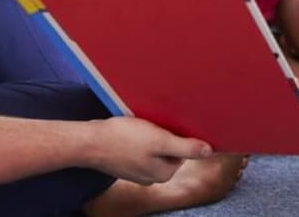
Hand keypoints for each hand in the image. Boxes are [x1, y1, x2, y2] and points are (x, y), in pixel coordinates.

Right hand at [89, 117, 211, 184]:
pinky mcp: (124, 162)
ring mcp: (136, 171)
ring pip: (153, 149)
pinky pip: (139, 148)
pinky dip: (139, 138)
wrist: (89, 142)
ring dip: (152, 135)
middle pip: (169, 151)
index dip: (180, 136)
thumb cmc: (124, 139)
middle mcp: (150, 176)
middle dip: (166, 135)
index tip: (172, 125)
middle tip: (156, 122)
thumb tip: (209, 152)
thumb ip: (185, 147)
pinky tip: (131, 128)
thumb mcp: (160, 140)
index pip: (183, 153)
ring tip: (143, 124)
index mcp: (163, 174)